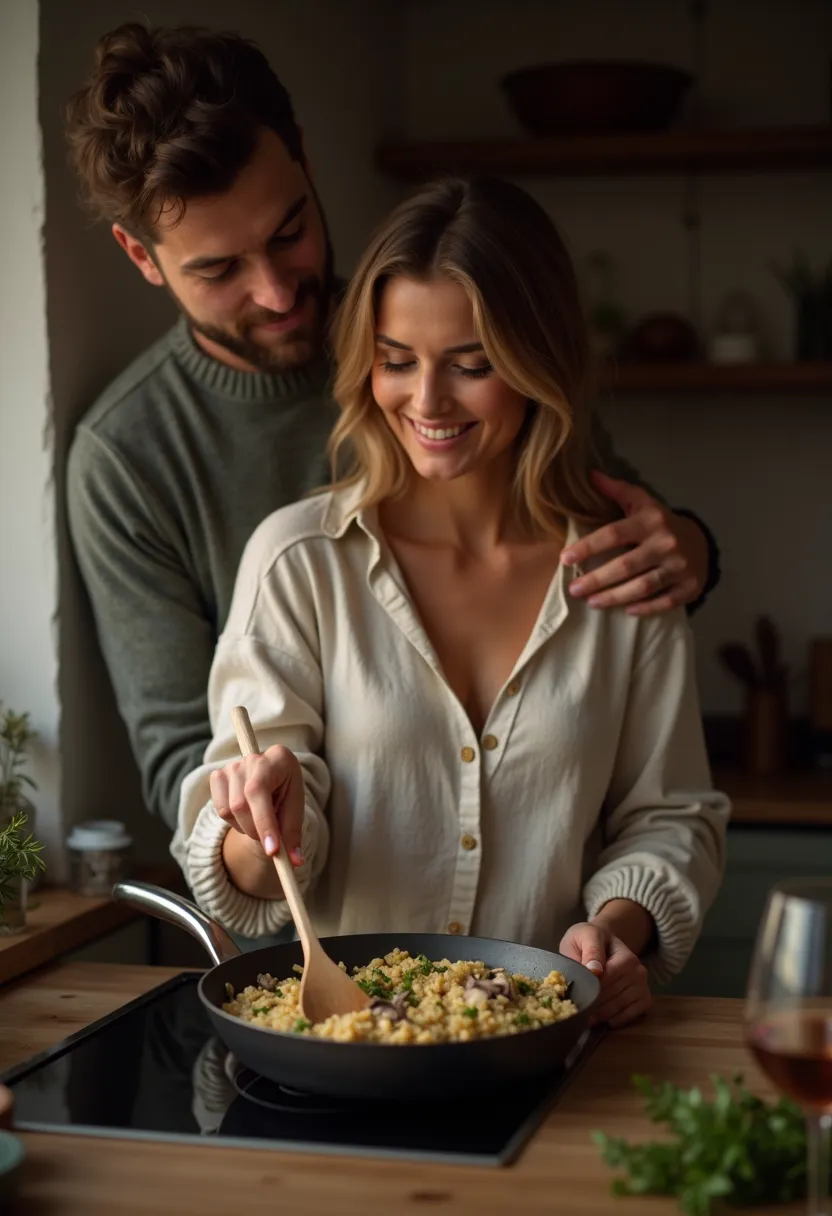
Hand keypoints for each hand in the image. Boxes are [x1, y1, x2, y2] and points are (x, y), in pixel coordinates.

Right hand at [210, 745, 304, 864]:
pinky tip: (247, 815)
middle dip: (256, 831)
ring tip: (260, 821)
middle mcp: (252, 758)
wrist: (274, 781)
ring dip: (246, 827)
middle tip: (271, 842)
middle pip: (240, 804)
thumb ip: (293, 834)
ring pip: (229, 810)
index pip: (259, 791)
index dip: (264, 822)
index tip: (272, 851)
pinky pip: (220, 810)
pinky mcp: (218, 776)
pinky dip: (234, 822)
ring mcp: (232, 766)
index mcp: (277, 758)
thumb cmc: (286, 794)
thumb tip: (295, 862)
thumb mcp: (295, 810)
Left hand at [559, 919, 651, 1028]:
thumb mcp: (585, 936)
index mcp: (625, 956)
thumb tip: (596, 970)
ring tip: (588, 1018)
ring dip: (605, 1015)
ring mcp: (643, 984)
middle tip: (579, 1013)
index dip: (591, 990)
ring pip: (623, 1006)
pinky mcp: (645, 996)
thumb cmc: (589, 940)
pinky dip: (620, 1019)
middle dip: (595, 1005)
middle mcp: (638, 970)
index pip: (608, 980)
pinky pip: (634, 1013)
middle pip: (614, 995)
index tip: (576, 999)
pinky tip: (606, 1019)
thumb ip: (591, 950)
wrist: (603, 941)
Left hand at [562, 470, 708, 615]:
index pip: (613, 534)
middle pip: (626, 566)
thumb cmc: (660, 523)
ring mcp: (680, 567)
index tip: (565, 558)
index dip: (588, 547)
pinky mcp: (690, 586)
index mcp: (651, 521)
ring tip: (592, 603)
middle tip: (574, 590)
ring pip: (643, 587)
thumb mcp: (642, 503)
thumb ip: (617, 491)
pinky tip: (627, 611)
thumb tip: (590, 475)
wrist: (701, 540)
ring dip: (615, 597)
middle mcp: (666, 543)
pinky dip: (646, 608)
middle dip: (597, 580)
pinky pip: (665, 601)